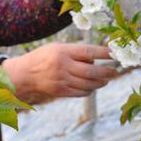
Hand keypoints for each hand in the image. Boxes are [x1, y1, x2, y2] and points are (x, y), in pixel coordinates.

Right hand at [1, 43, 118, 103]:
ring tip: (106, 79)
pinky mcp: (61, 92)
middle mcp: (63, 66)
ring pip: (89, 84)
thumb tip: (97, 58)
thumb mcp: (58, 48)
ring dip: (101, 82)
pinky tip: (93, 86)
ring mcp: (62, 81)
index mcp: (63, 52)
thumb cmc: (44, 57)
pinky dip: (90, 90)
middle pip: (92, 71)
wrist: (25, 75)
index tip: (115, 53)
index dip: (104, 53)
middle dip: (107, 71)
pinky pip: (81, 92)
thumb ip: (76, 52)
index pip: (89, 52)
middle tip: (116, 70)